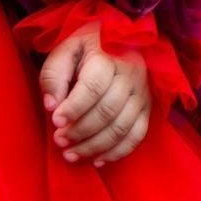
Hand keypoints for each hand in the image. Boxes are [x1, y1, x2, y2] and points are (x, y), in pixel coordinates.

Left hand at [40, 24, 151, 164]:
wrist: (120, 40)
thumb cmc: (86, 47)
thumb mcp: (65, 51)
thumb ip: (54, 75)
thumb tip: (51, 106)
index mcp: (108, 56)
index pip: (93, 87)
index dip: (74, 108)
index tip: (55, 121)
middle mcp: (131, 74)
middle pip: (107, 111)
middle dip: (80, 131)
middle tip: (59, 140)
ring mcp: (142, 93)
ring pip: (121, 127)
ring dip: (94, 146)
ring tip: (71, 154)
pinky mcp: (148, 108)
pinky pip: (137, 136)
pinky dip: (117, 152)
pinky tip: (97, 160)